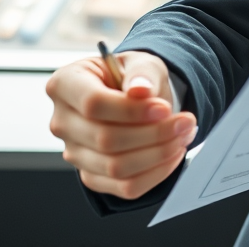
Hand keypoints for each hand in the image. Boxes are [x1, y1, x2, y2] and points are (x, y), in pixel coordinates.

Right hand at [46, 50, 197, 198]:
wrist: (136, 95)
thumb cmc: (133, 76)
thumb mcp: (142, 62)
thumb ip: (142, 72)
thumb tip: (140, 90)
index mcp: (65, 84)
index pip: (93, 103)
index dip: (132, 110)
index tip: (164, 108)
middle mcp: (62, 121)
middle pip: (105, 139)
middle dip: (154, 133)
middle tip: (187, 121)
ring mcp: (73, 152)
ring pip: (116, 167)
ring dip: (159, 154)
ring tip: (184, 134)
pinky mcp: (91, 176)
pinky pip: (125, 187)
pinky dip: (156, 173)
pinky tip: (174, 153)